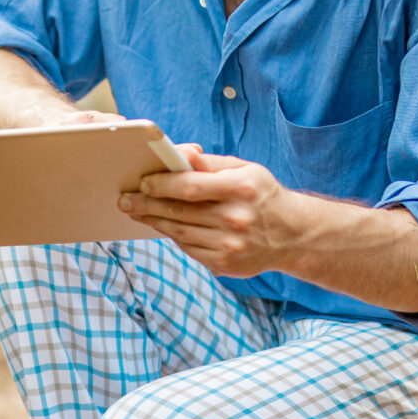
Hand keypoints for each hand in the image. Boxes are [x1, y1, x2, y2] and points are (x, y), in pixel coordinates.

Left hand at [119, 145, 314, 277]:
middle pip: (180, 212)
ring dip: (153, 221)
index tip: (141, 181)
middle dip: (147, 204)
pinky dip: (172, 236)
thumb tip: (180, 153)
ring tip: (135, 211)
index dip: (162, 184)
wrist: (292, 235)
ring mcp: (230, 246)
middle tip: (124, 200)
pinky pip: (189, 248)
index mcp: (242, 189)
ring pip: (180, 233)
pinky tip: (160, 225)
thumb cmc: (262, 195)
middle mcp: (237, 219)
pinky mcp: (225, 264)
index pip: (191, 187)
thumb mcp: (245, 170)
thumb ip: (210, 164)